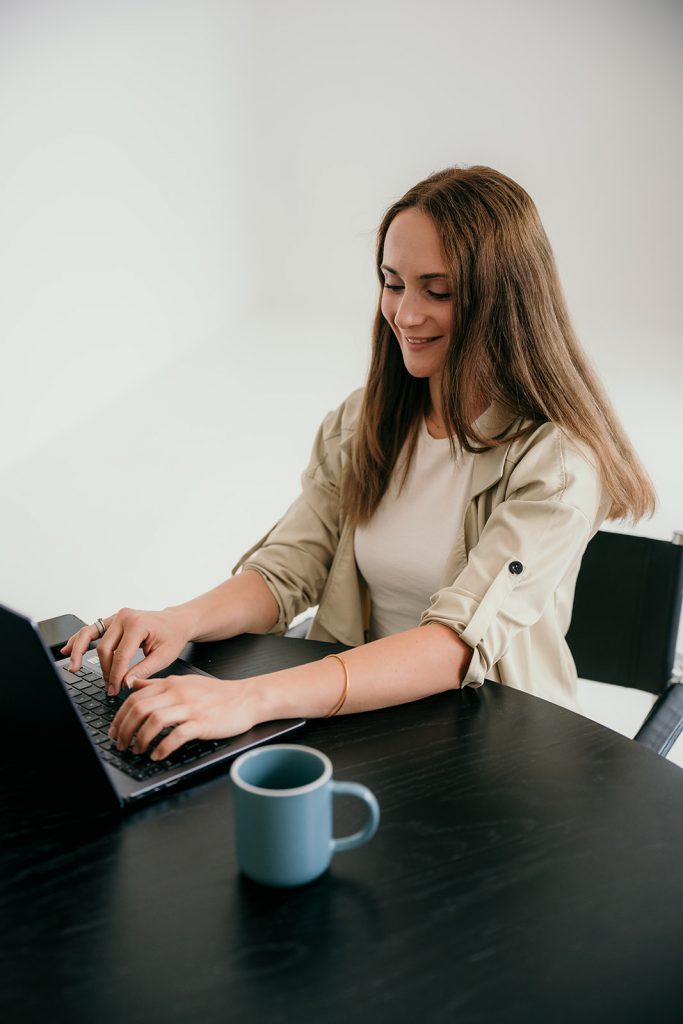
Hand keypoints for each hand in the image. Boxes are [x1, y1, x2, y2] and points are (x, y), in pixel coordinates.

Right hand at [60, 606, 192, 693]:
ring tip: (73, 667)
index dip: (116, 675)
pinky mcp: (112, 620)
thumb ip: (143, 670)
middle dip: (105, 670)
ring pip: (90, 635)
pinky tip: (67, 649)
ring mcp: (116, 617)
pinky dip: (78, 640)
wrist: (176, 622)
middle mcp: (124, 617)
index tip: (115, 689)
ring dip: (79, 652)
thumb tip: (125, 683)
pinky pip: (91, 630)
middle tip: (109, 687)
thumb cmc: (172, 636)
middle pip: (104, 648)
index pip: (120, 655)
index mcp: (137, 624)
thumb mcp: (164, 656)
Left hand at [108, 674, 259, 760]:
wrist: (246, 697)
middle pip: (140, 709)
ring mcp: (190, 708)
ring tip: (137, 751)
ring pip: (154, 721)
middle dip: (125, 730)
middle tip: (120, 744)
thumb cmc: (217, 693)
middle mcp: (178, 693)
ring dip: (140, 739)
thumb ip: (158, 684)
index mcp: (170, 684)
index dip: (119, 717)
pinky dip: (163, 747)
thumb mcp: (184, 681)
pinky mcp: (202, 723)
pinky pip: (177, 735)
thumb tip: (134, 684)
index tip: (114, 731)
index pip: (135, 698)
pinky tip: (158, 755)